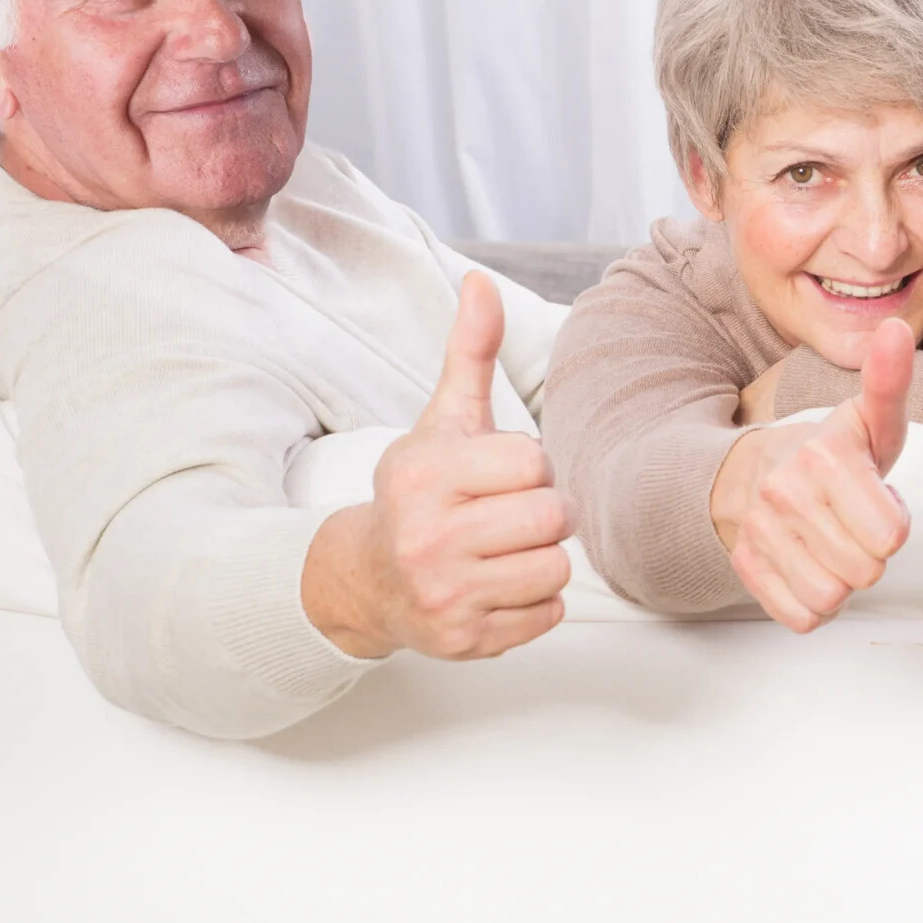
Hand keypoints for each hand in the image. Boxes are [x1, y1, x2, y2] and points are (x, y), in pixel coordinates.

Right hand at [310, 273, 572, 659]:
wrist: (368, 578)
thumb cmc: (423, 491)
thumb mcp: (444, 420)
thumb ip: (471, 352)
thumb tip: (481, 281)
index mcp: (426, 476)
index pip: (535, 463)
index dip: (530, 467)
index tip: (501, 474)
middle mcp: (429, 539)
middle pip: (552, 517)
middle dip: (543, 512)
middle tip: (510, 515)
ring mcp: (445, 595)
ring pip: (554, 568)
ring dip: (542, 557)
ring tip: (505, 549)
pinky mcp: (465, 641)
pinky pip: (546, 615)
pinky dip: (534, 602)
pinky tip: (497, 585)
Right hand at [710, 318, 914, 631]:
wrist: (748, 473)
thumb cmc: (828, 452)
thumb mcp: (867, 419)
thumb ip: (890, 381)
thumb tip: (895, 329)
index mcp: (823, 457)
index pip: (891, 536)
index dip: (893, 522)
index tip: (874, 499)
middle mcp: (785, 493)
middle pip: (866, 572)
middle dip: (868, 551)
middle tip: (852, 522)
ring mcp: (760, 533)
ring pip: (832, 597)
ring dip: (841, 577)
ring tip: (832, 542)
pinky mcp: (746, 568)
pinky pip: (802, 617)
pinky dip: (813, 602)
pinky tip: (809, 565)